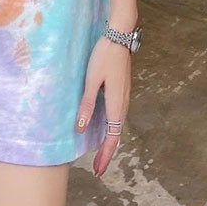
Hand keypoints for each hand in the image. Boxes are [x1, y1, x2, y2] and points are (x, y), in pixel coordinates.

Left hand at [75, 36, 131, 176]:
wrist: (119, 35)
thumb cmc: (104, 56)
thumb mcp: (92, 80)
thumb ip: (87, 104)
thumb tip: (82, 128)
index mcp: (117, 104)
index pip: (112, 137)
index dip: (105, 155)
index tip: (98, 170)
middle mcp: (123, 103)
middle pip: (116, 134)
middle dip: (107, 152)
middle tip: (97, 168)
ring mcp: (124, 96)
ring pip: (117, 125)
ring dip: (109, 141)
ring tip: (99, 153)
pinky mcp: (122, 90)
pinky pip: (117, 115)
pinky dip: (111, 128)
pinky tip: (103, 128)